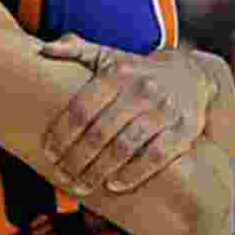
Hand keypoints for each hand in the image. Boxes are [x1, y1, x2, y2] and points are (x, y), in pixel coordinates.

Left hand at [40, 35, 219, 193]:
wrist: (191, 75)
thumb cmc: (136, 71)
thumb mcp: (108, 56)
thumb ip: (76, 50)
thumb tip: (43, 49)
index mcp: (117, 74)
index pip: (82, 108)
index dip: (62, 133)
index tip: (48, 152)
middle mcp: (141, 90)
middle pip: (100, 132)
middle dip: (77, 158)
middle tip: (62, 175)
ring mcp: (164, 110)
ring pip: (125, 146)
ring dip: (100, 170)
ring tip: (82, 185)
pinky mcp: (184, 129)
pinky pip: (156, 157)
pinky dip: (133, 174)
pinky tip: (114, 186)